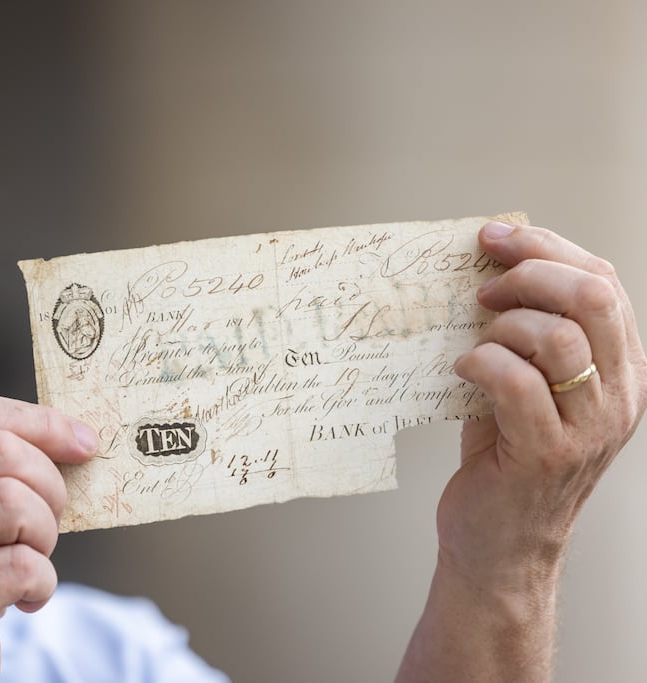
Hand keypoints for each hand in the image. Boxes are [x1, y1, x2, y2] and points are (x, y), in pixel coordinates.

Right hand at [0, 396, 97, 682]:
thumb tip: (73, 440)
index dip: (40, 422)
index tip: (84, 442)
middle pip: (3, 453)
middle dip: (49, 486)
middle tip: (47, 525)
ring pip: (14, 503)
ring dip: (44, 535)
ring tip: (31, 562)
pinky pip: (24, 565)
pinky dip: (42, 583)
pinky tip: (25, 600)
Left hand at [443, 222, 646, 590]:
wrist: (500, 544)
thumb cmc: (504, 456)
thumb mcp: (526, 384)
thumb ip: (524, 332)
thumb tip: (489, 263)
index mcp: (621, 368)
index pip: (604, 281)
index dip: (548, 246)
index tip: (494, 236)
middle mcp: (619, 395)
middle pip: (591, 296)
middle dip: (527, 273)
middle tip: (480, 287)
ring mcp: (588, 427)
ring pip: (555, 336)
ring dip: (500, 325)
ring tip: (473, 342)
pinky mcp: (547, 453)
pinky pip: (514, 381)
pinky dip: (479, 363)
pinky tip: (460, 372)